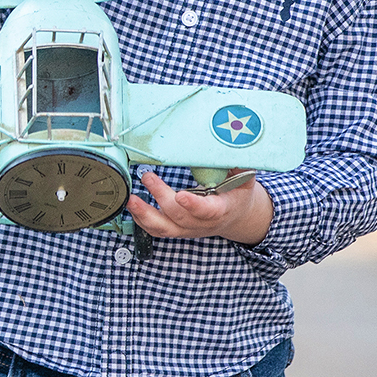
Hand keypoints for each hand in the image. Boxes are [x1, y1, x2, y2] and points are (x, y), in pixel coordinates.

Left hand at [127, 167, 272, 244]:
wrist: (235, 217)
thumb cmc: (237, 194)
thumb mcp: (245, 179)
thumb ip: (239, 165)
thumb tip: (233, 146)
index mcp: (221, 210)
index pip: (207, 211)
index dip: (193, 205)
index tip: (181, 196)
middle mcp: (202, 223)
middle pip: (179, 215)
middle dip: (161, 196)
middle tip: (148, 177)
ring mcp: (187, 229)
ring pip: (164, 228)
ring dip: (144, 215)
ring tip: (131, 200)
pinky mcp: (177, 230)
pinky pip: (157, 230)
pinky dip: (141, 220)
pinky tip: (132, 207)